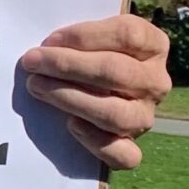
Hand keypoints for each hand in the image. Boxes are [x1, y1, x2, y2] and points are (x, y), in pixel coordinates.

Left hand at [21, 15, 171, 172]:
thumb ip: (79, 33)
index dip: (86, 36)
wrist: (90, 89)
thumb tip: (50, 44)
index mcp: (153, 45)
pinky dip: (97, 142)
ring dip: (71, 99)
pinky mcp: (132, 147)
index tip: (50, 40)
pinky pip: (124, 154)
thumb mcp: (91, 34)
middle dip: (68, 65)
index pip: (128, 35)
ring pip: (117, 114)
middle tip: (33, 61)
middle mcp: (155, 82)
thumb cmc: (86, 53)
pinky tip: (72, 125)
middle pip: (118, 72)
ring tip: (37, 86)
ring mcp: (145, 117)